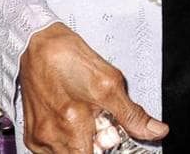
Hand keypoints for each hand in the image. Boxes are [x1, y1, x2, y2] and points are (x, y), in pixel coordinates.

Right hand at [19, 22, 167, 153]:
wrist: (37, 45)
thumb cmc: (70, 57)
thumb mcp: (110, 81)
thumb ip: (132, 114)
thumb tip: (156, 131)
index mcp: (74, 124)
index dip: (109, 150)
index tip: (115, 139)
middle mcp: (53, 136)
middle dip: (97, 148)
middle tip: (102, 128)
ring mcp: (40, 139)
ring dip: (82, 146)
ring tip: (86, 122)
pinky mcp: (32, 136)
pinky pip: (53, 151)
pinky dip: (67, 143)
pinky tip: (72, 123)